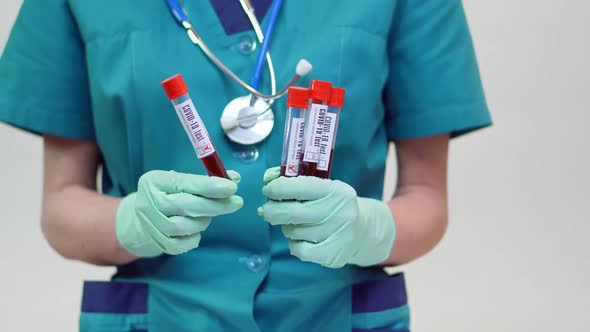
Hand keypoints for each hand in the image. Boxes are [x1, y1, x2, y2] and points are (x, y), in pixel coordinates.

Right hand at [116, 170, 242, 256]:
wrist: (142, 218)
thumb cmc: (171, 195)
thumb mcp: (183, 181)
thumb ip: (207, 179)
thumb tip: (235, 179)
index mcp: (155, 180)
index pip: (184, 182)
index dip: (209, 186)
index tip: (232, 187)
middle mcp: (148, 201)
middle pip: (184, 205)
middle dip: (214, 205)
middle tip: (236, 202)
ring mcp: (150, 224)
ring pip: (181, 226)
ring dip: (202, 221)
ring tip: (209, 216)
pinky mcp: (156, 242)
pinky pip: (179, 245)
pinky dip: (193, 238)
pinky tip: (197, 231)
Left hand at [258, 167, 395, 267]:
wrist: (363, 230)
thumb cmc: (333, 205)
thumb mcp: (322, 188)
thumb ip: (296, 181)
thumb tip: (268, 178)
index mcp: (336, 190)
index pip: (301, 187)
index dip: (278, 189)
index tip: (267, 190)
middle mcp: (339, 211)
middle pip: (293, 213)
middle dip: (272, 211)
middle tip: (265, 211)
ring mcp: (338, 234)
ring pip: (294, 231)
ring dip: (287, 227)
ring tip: (294, 224)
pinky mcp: (333, 254)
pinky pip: (299, 250)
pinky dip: (293, 245)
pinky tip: (300, 240)